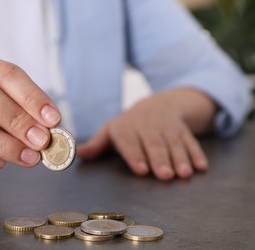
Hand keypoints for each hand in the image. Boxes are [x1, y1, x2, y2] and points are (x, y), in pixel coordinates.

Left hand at [78, 88, 215, 179]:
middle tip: (165, 176)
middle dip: (160, 159)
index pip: (129, 141)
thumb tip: (79, 154)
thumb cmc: (128, 126)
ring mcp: (166, 125)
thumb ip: (97, 144)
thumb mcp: (111, 131)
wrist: (158, 104)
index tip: (141, 170)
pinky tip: (201, 166)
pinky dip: (196, 152)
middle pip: (153, 142)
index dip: (135, 155)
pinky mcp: (182, 128)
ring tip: (185, 173)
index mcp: (124, 127)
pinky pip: (190, 139)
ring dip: (180, 157)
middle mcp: (145, 124)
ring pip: (173, 141)